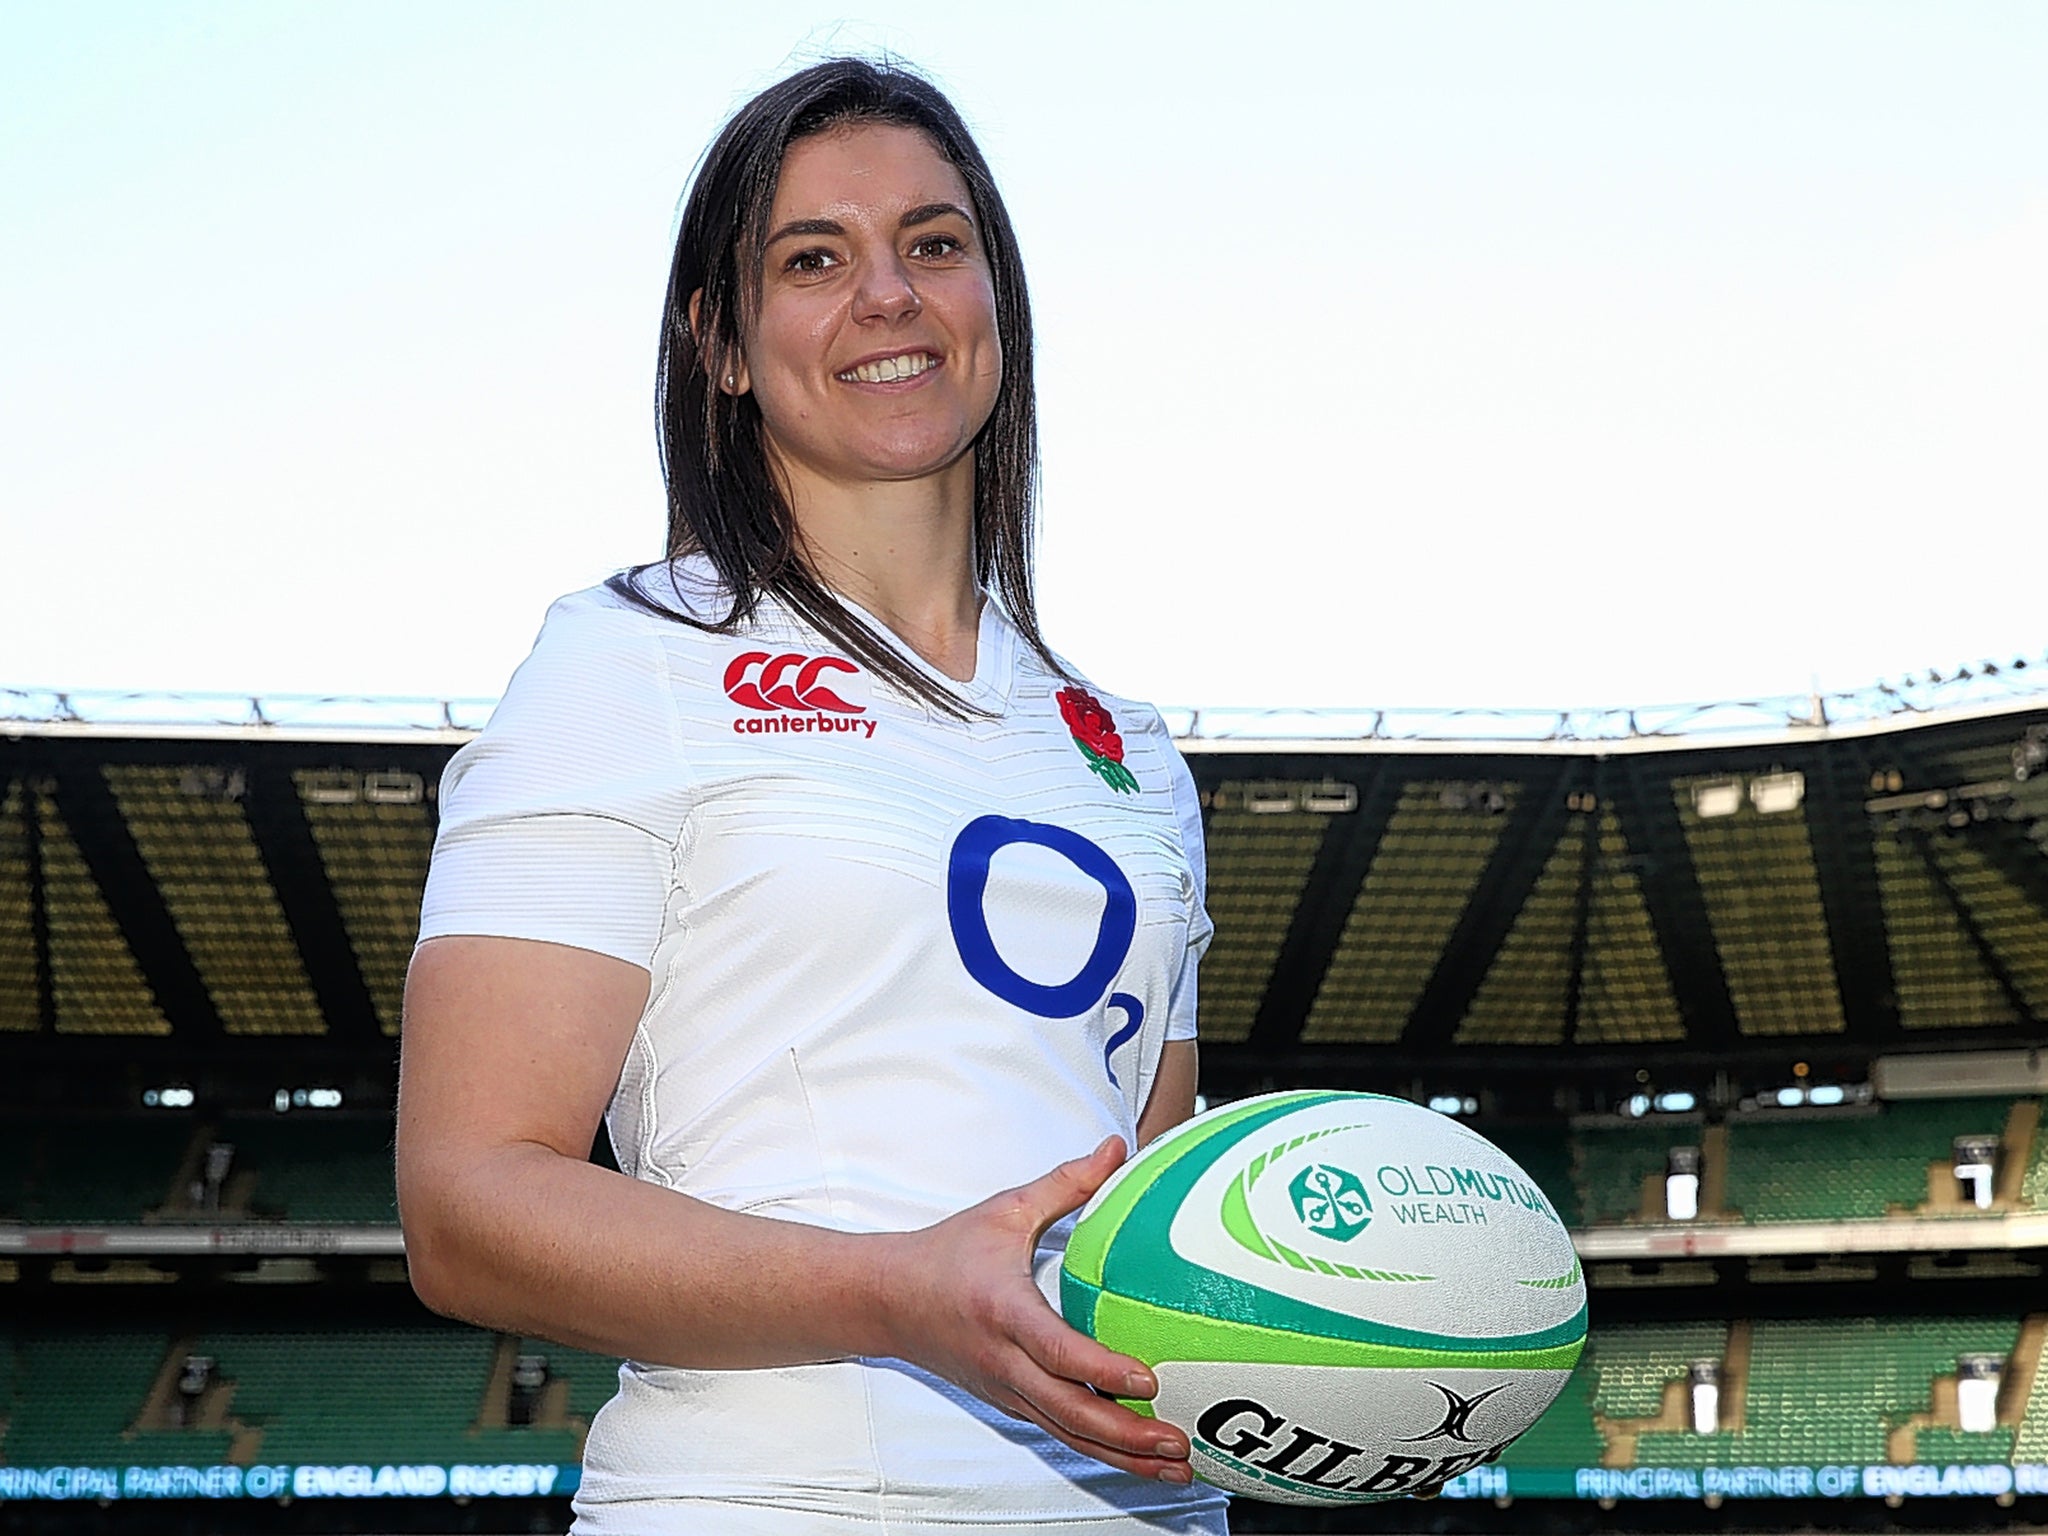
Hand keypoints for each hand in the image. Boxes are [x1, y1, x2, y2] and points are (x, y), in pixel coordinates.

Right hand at [877, 1137, 1193, 1483]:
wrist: (885, 1301)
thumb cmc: (946, 1253)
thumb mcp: (1005, 1210)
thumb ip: (1065, 1183)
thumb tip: (1116, 1150)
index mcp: (1003, 1311)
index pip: (1055, 1350)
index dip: (1101, 1369)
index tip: (1147, 1378)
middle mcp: (1004, 1362)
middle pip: (1068, 1412)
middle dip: (1128, 1434)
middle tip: (1180, 1442)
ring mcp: (1005, 1390)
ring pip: (1068, 1433)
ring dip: (1123, 1455)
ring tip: (1176, 1463)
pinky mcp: (1008, 1404)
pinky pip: (1059, 1432)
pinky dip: (1101, 1449)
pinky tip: (1141, 1456)